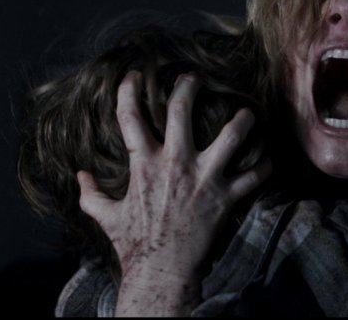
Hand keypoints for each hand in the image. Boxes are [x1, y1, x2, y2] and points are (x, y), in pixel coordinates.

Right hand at [76, 70, 270, 315]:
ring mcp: (204, 178)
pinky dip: (264, 166)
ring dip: (242, 120)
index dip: (128, 91)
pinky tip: (268, 157)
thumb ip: (90, 195)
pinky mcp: (226, 196)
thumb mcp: (106, 217)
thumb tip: (80, 177)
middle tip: (194, 78)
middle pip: (181, 111)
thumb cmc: (134, 244)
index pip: (130, 118)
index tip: (134, 76)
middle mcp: (176, 164)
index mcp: (144, 164)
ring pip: (231, 136)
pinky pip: (253, 175)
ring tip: (246, 112)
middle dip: (188, 87)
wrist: (162, 271)